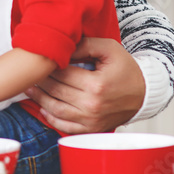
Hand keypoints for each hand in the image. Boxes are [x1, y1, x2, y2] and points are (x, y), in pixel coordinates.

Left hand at [25, 37, 144, 133]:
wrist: (144, 94)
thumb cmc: (126, 70)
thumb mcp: (109, 49)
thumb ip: (85, 45)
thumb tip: (62, 47)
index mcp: (96, 84)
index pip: (62, 74)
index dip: (49, 67)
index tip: (41, 61)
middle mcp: (92, 105)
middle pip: (56, 91)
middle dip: (40, 81)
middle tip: (31, 73)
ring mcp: (91, 119)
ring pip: (55, 109)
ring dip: (39, 99)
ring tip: (30, 88)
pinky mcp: (91, 128)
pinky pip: (64, 126)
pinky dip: (50, 118)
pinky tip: (42, 107)